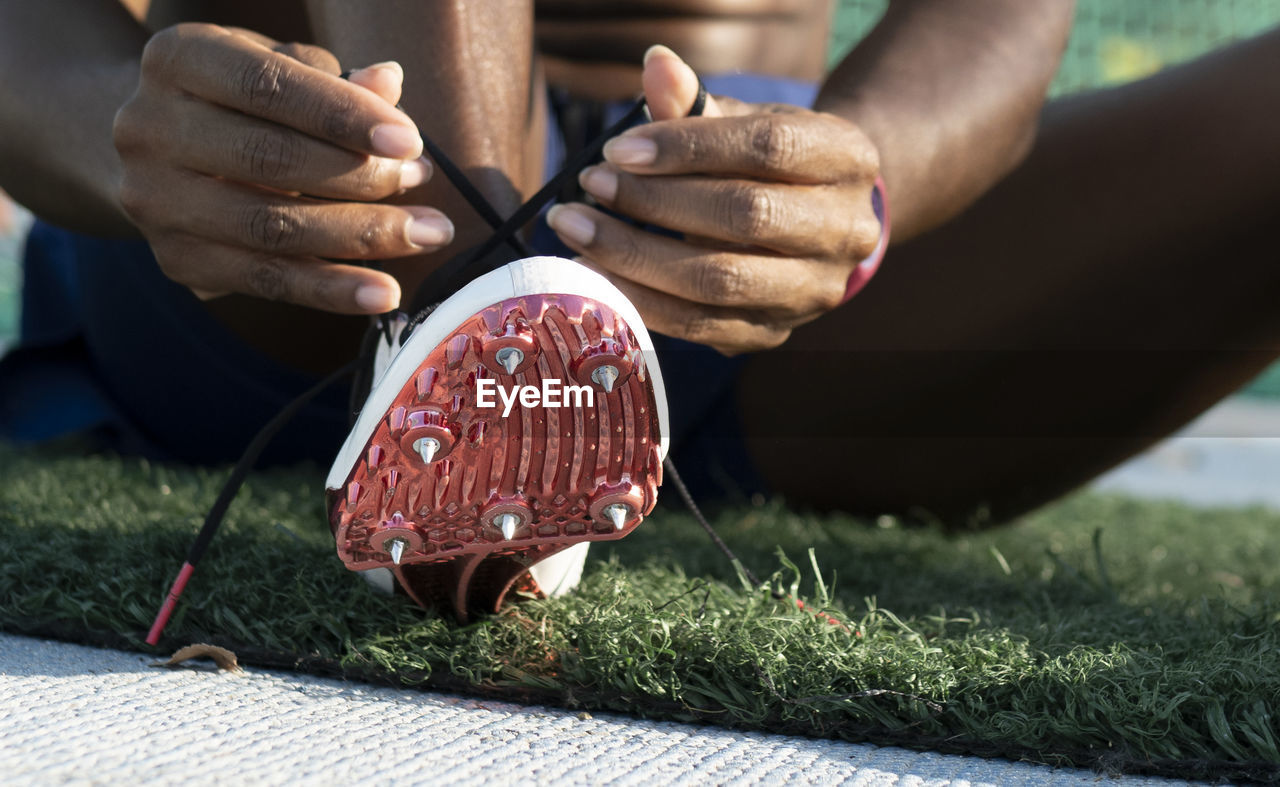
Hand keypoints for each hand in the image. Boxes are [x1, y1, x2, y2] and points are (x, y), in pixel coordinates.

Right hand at [113, 23, 454, 313]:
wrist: (158, 151)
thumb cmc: (241, 100)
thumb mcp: (279, 69)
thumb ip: (331, 79)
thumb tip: (388, 84)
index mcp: (179, 61)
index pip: (268, 86)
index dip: (342, 115)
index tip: (409, 142)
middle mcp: (150, 129)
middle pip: (270, 160)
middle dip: (361, 178)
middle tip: (424, 185)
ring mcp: (155, 201)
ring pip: (270, 228)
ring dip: (360, 237)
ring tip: (426, 235)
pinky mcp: (177, 260)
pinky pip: (265, 281)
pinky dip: (330, 290)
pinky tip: (383, 293)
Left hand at [547, 47, 881, 353]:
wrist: (816, 226)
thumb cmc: (772, 164)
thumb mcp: (745, 123)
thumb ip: (697, 103)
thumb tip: (656, 66)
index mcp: (847, 160)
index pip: (768, 148)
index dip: (689, 147)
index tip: (619, 148)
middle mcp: (843, 232)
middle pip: (744, 216)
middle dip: (654, 201)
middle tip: (590, 185)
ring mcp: (813, 291)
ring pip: (719, 281)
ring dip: (635, 256)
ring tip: (577, 230)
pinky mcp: (774, 334)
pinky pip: (700, 326)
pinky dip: (641, 300)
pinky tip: (597, 273)